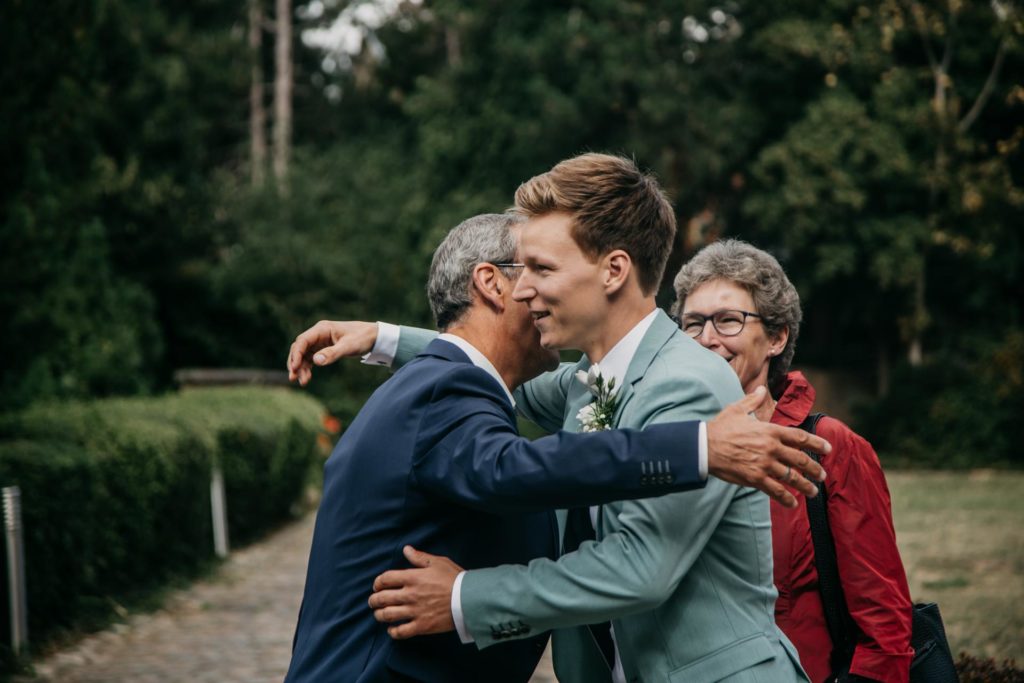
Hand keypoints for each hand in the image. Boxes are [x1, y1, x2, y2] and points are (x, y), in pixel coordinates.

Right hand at [286, 320, 378, 385]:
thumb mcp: (349, 346)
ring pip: (304, 355)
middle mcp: (318, 334)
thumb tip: (315, 361)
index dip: (296, 354)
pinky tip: (306, 378)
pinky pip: (311, 358)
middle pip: (299, 348)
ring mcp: (319, 342)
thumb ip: (332, 353)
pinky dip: (307, 368)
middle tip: (293, 378)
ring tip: (302, 382)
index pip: (302, 341)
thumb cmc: (362, 338)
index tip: (294, 368)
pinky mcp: (323, 349)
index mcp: (322, 329)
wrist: (374, 336)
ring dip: (301, 368)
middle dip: (295, 363)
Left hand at [368, 545, 462, 639]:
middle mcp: (409, 594)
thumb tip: (406, 549)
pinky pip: (401, 632)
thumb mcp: (438, 562)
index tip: (377, 585)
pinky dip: (393, 632)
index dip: (377, 582)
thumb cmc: (454, 578)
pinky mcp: (421, 626)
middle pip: (381, 598)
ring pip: (387, 615)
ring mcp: (414, 611)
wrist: (469, 599)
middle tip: (373, 601)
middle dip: (373, 600)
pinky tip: (392, 629)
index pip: (385, 579)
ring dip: (379, 615)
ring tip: (379, 614)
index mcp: (412, 577)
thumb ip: (419, 557)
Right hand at [707, 386, 829, 508]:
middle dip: (814, 469)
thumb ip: (753, 401)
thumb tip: (762, 390)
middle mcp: (771, 447)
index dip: (817, 444)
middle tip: (822, 475)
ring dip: (805, 486)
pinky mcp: (755, 477)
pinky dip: (786, 498)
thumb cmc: (720, 427)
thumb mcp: (737, 409)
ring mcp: (764, 463)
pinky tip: (792, 503)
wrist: (704, 446)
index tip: (828, 449)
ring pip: (791, 477)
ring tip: (813, 491)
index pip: (800, 437)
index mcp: (770, 430)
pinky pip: (775, 490)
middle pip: (800, 459)